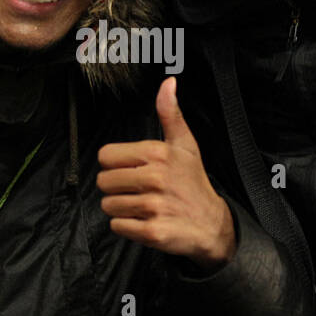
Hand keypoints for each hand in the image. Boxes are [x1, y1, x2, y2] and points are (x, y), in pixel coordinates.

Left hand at [96, 77, 235, 269]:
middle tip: (139, 190)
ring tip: (143, 206)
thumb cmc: (193, 182)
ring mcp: (154, 206)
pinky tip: (145, 221)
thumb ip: (170, 113)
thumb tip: (168, 83)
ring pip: (108, 205)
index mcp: (158, 153)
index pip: (106, 156)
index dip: (116, 164)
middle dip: (117, 188)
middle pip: (103, 182)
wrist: (212, 224)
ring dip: (121, 208)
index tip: (134, 169)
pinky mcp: (152, 232)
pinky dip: (127, 227)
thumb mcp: (185, 145)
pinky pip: (117, 226)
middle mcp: (155, 178)